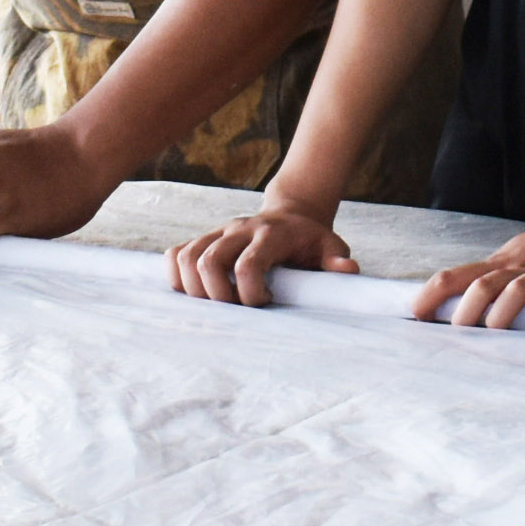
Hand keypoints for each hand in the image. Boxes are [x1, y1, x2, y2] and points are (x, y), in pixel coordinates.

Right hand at [166, 203, 358, 305]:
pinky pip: (175, 253)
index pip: (248, 264)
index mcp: (270, 234)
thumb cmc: (310, 240)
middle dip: (217, 296)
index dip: (250, 293)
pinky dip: (176, 276)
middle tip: (235, 310)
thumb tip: (348, 271)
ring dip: (192, 289)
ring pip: (186, 256)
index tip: (264, 303)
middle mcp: (239, 230)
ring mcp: (218, 232)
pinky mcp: (204, 238)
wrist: (291, 215)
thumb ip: (336, 260)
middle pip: (209, 261)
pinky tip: (194, 292)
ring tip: (215, 305)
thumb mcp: (330, 247)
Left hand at [413, 185, 524, 330]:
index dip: (434, 292)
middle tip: (454, 333)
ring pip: (517, 289)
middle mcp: (522, 265)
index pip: (460, 273)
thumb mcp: (522, 258)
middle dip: (464, 310)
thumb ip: (497, 280)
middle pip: (484, 283)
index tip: (415, 313)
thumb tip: (462, 308)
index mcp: (504, 260)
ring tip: (493, 334)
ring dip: (501, 313)